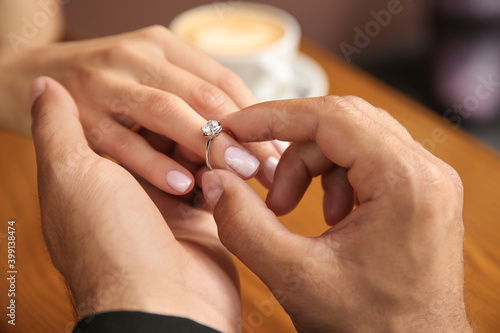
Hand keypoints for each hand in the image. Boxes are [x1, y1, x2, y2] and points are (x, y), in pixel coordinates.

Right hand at [2, 25, 279, 192]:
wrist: (28, 75)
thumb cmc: (105, 86)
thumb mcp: (151, 79)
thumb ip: (190, 102)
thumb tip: (244, 143)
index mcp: (164, 47)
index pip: (223, 81)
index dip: (257, 117)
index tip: (280, 152)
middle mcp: (139, 56)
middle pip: (204, 95)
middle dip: (241, 135)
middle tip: (269, 170)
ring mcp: (107, 82)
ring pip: (166, 111)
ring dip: (206, 145)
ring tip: (237, 175)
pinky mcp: (79, 112)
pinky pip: (122, 141)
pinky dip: (153, 163)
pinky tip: (183, 185)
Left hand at [31, 77, 240, 331]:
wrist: (157, 309)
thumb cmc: (109, 245)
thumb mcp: (72, 176)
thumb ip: (58, 128)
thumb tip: (42, 84)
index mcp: (101, 177)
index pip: (133, 124)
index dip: (159, 105)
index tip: (181, 91)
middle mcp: (137, 191)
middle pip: (172, 141)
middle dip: (196, 128)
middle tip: (220, 119)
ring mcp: (173, 209)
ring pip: (200, 161)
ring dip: (217, 150)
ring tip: (234, 140)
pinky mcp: (207, 225)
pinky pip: (222, 189)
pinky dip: (231, 175)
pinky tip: (242, 164)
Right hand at [202, 97, 471, 331]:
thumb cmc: (372, 328)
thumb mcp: (295, 278)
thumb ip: (244, 224)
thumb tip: (215, 178)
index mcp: (407, 182)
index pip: (332, 118)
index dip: (274, 116)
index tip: (235, 128)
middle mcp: (427, 171)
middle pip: (342, 122)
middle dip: (290, 147)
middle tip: (262, 182)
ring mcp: (427, 180)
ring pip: (351, 139)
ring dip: (309, 165)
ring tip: (290, 209)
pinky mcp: (419, 192)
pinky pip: (366, 159)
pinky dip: (331, 176)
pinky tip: (325, 215)